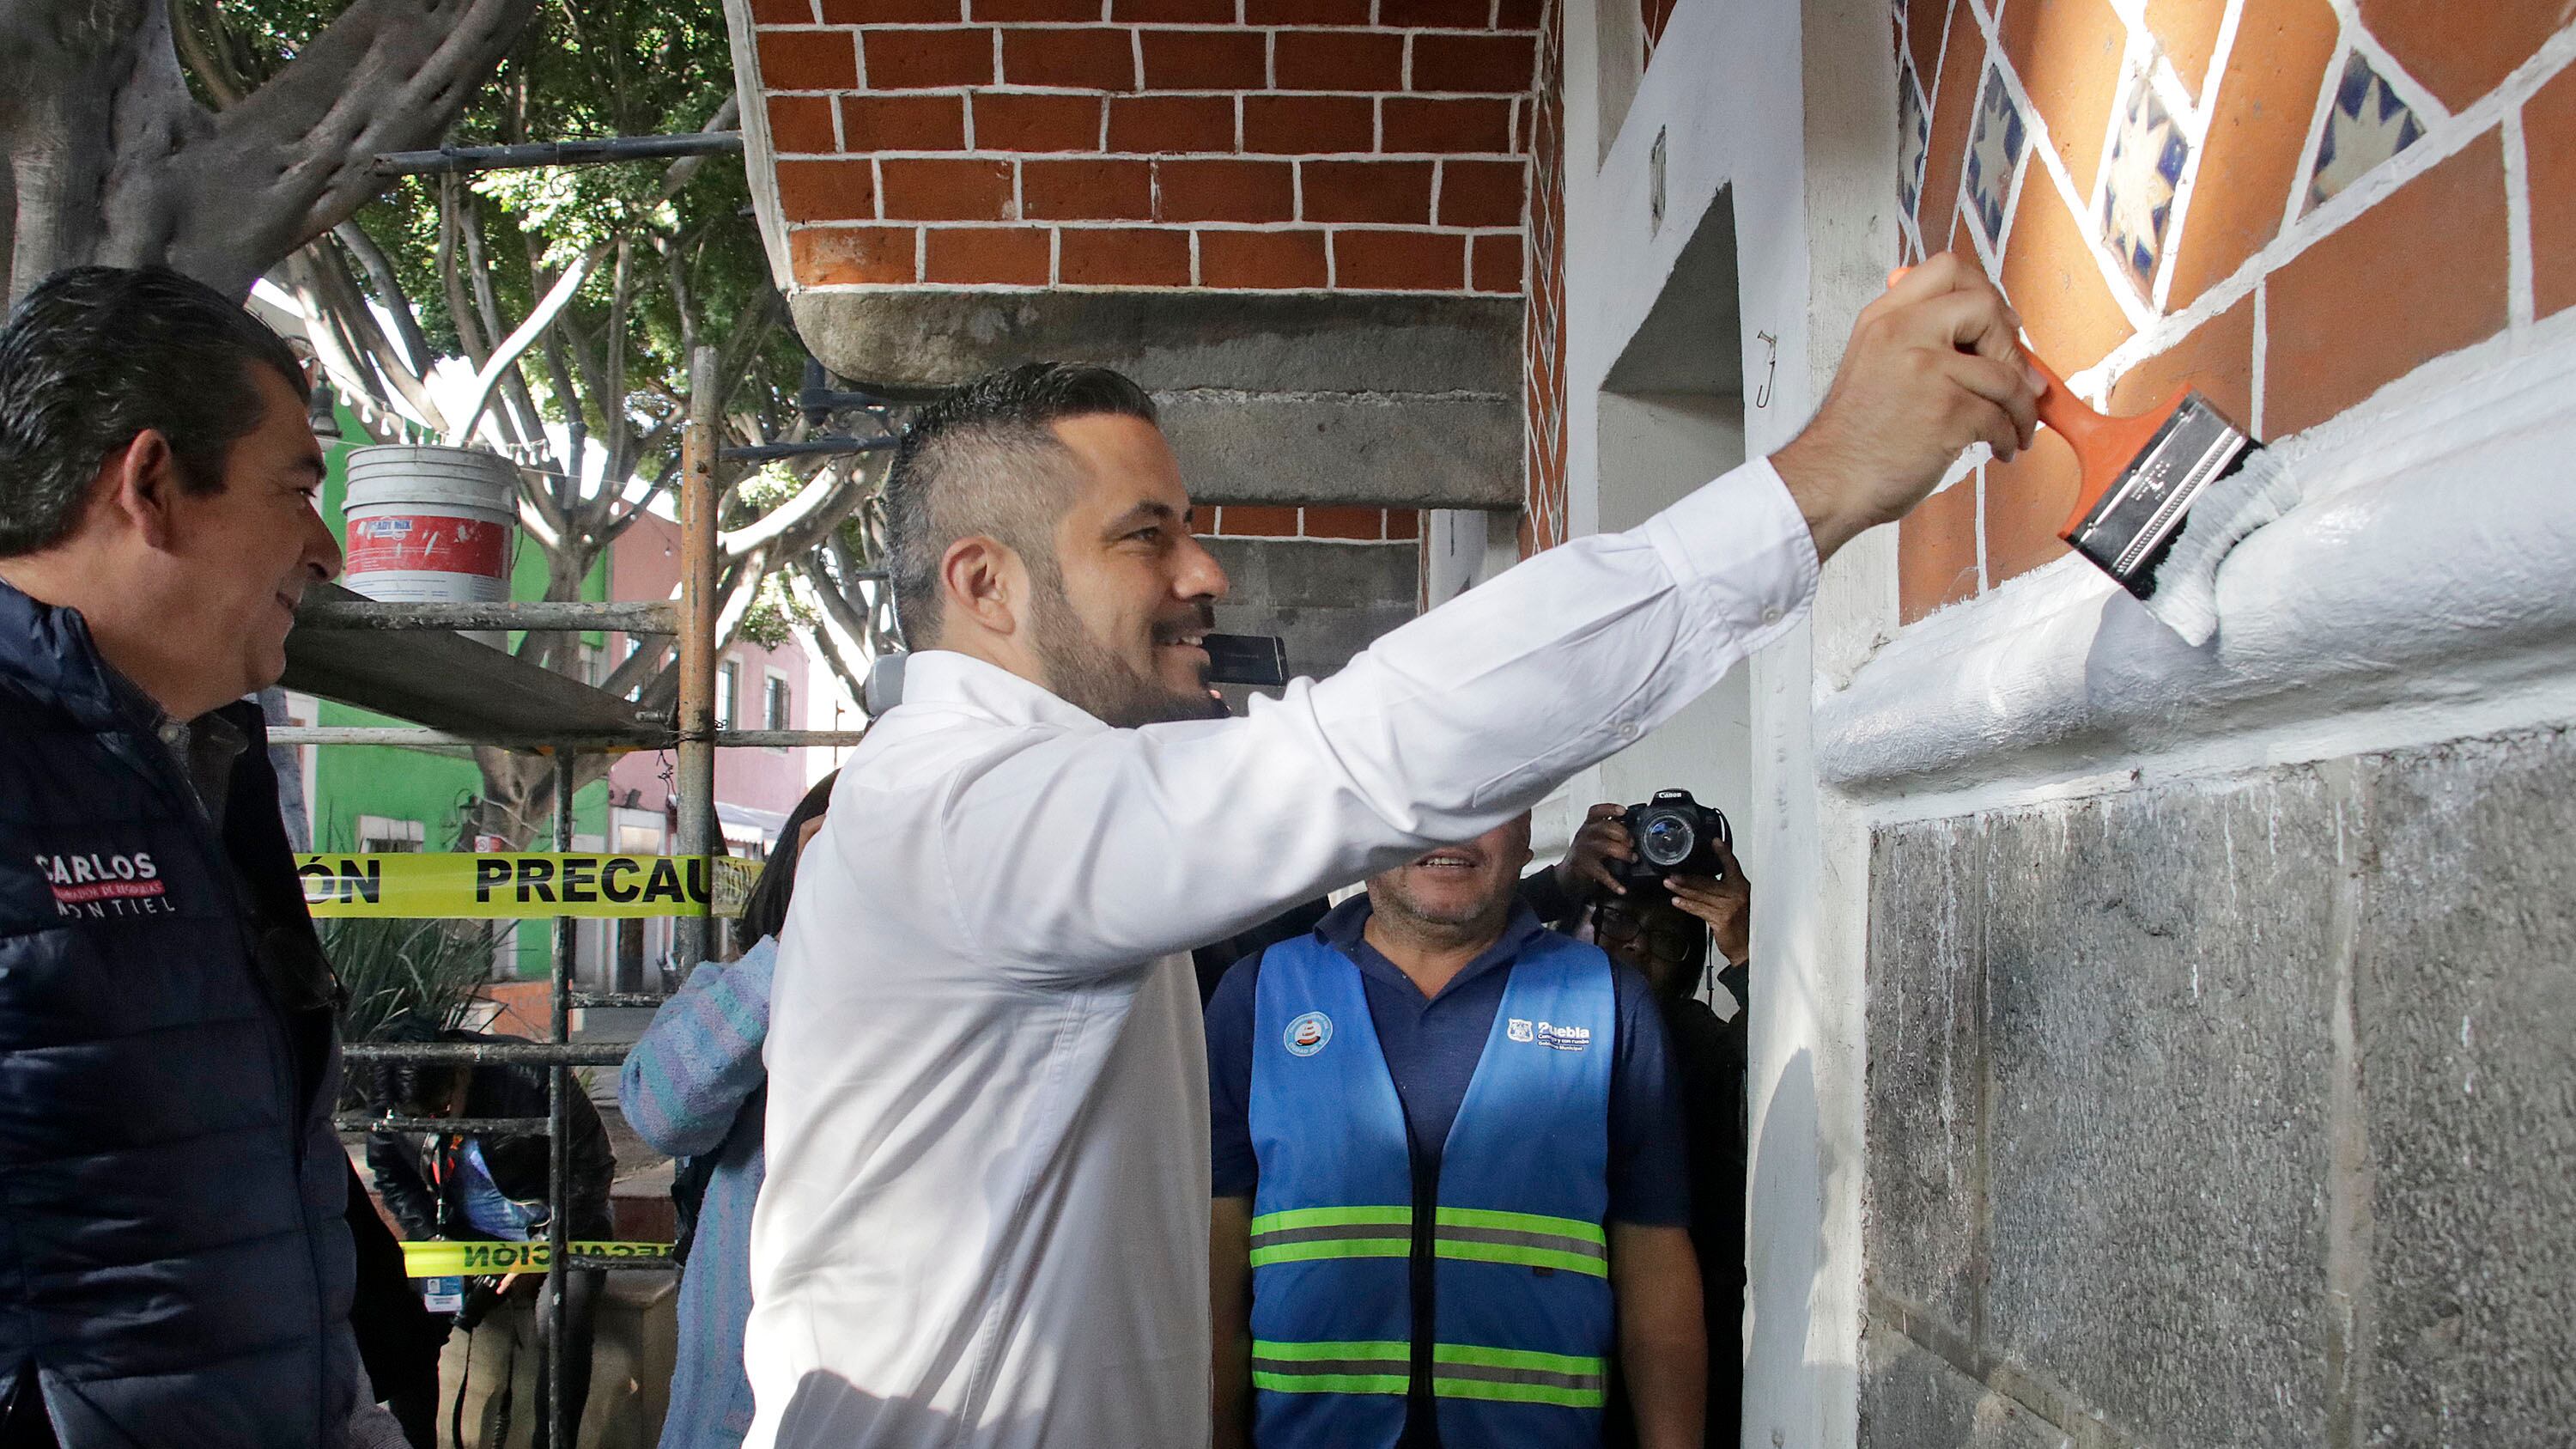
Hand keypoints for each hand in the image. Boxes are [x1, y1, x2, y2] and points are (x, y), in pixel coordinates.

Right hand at [1555, 803, 1635, 898]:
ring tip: (1632, 859)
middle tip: (1632, 843)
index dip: (1610, 808)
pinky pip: (1602, 874)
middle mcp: (1584, 835)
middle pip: (1606, 827)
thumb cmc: (1585, 853)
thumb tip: (1632, 827)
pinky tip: (1622, 888)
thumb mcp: (1593, 836)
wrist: (1567, 874)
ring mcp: (1583, 851)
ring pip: (1606, 847)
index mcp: (1588, 826)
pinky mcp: (1584, 867)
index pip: (1596, 811)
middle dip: (1624, 834)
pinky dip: (1614, 882)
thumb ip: (1608, 830)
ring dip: (1623, 853)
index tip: (1623, 811)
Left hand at [1660, 837, 1749, 965]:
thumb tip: (1704, 879)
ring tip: (1669, 883)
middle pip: (1708, 881)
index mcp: (1741, 886)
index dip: (1723, 853)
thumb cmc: (1743, 923)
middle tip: (1672, 872)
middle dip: (1688, 877)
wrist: (1748, 946)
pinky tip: (1676, 901)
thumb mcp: (1739, 901)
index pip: (1732, 865)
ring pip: (1701, 895)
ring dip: (1682, 889)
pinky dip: (1687, 905)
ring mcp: (1729, 907)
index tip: (1714, 842)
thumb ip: (1725, 888)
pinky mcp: (1721, 920)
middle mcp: (1736, 894)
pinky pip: (1700, 909)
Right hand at [1770, 252, 2041, 558]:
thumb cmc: (1855, 436)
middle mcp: (1903, 333)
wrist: (1829, 482)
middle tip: (2014, 379)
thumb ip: (1918, 339)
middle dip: (2012, 346)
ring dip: (2023, 406)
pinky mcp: (1947, 412)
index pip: (1947, 269)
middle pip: (1986, 305)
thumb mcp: (1874, 363)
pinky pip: (2001, 415)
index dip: (1984, 291)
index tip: (1994, 326)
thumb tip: (1993, 335)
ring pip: (2005, 372)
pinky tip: (1999, 448)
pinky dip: (2010, 435)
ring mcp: (1926, 371)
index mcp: (1884, 317)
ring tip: (2016, 427)